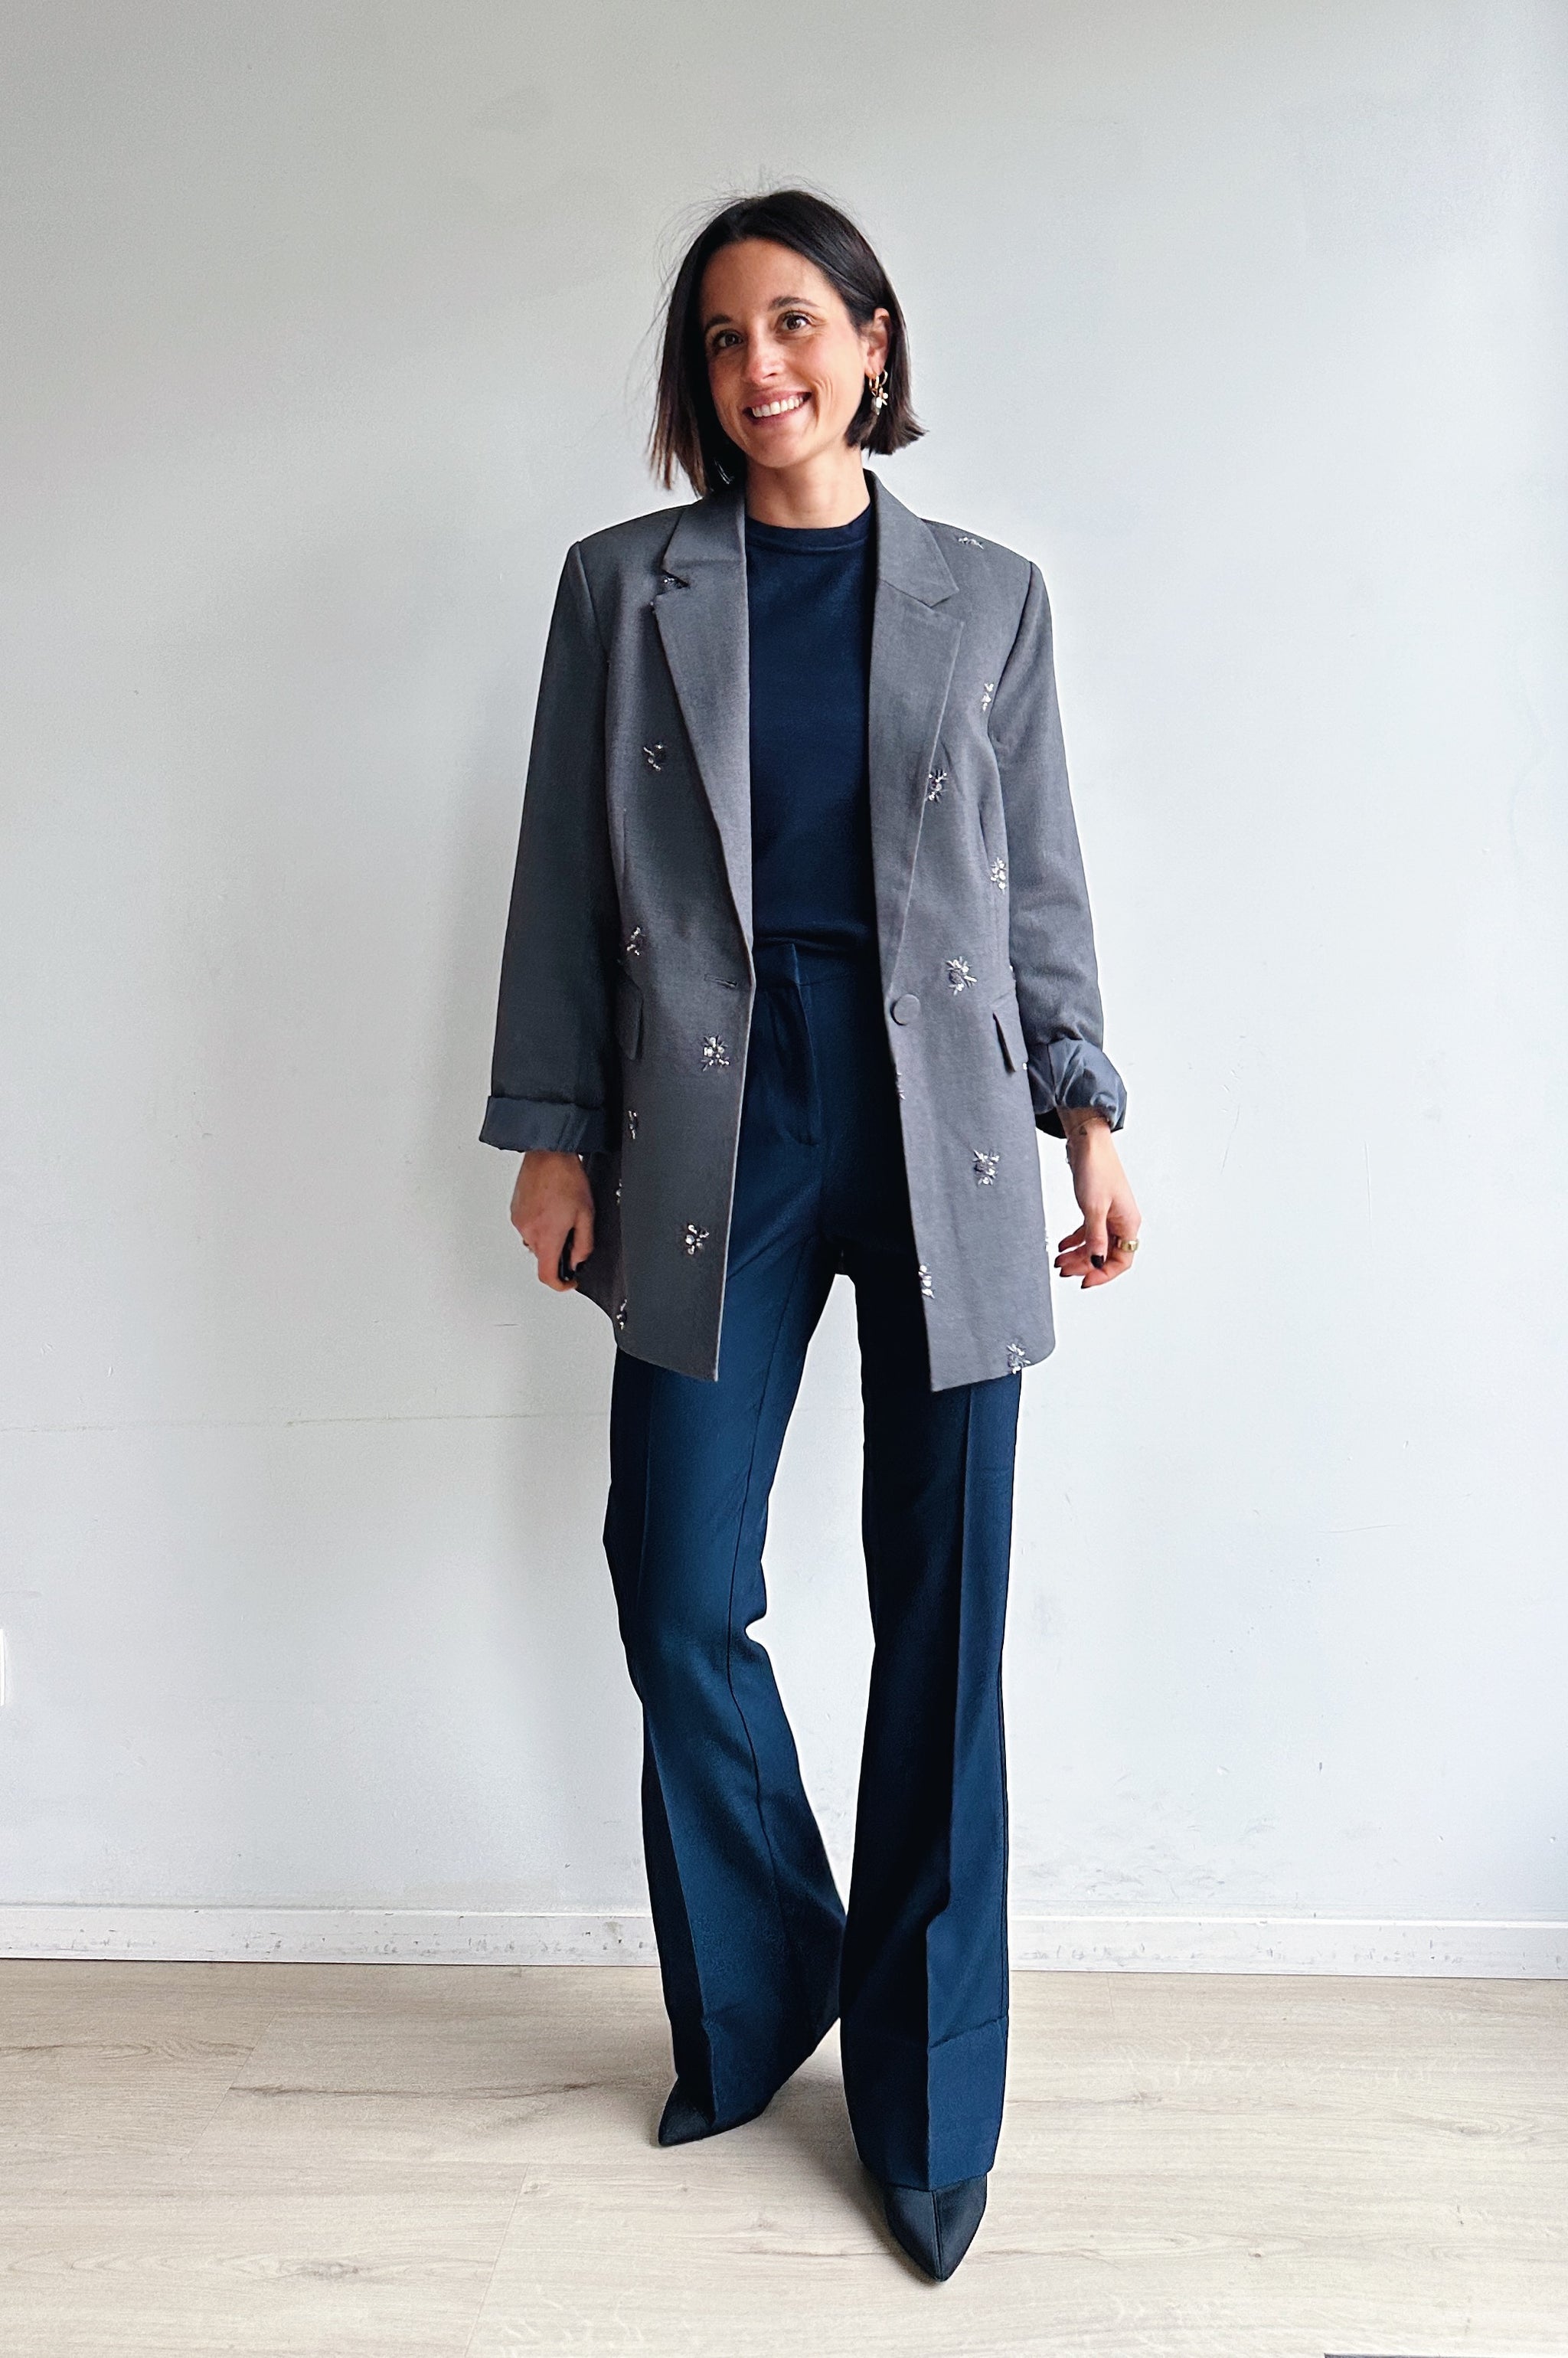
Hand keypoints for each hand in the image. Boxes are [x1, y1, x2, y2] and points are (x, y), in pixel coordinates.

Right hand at [510, 1149, 595, 1289]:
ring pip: (535, 1242)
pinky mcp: (515, 1211)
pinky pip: (528, 1228)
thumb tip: (577, 1261)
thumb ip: (583, 1244)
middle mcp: (528, 1231)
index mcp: (546, 1236)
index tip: (569, 1281)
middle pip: (542, 1258)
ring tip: (562, 1214)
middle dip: (558, 1252)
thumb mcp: (586, 1215)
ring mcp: (519, 1221)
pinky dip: (540, 1225)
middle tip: (572, 1233)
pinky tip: (551, 1207)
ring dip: (549, 1237)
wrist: (548, 1154)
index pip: (547, 1275)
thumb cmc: (567, 1178)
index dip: (560, 1285)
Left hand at [1053, 1116, 1140, 1288]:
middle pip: (1106, 1255)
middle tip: (1064, 1271)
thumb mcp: (1093, 1208)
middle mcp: (1121, 1221)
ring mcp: (1109, 1214)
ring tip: (1059, 1261)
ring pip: (1095, 1244)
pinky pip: (1088, 1232)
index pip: (1121, 1261)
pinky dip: (1075, 1240)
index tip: (1084, 1281)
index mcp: (1128, 1223)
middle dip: (1085, 1265)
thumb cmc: (1096, 1168)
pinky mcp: (1097, 1207)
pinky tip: (1062, 1246)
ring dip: (1078, 1255)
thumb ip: (1095, 1238)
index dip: (1103, 1274)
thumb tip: (1097, 1262)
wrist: (1088, 1142)